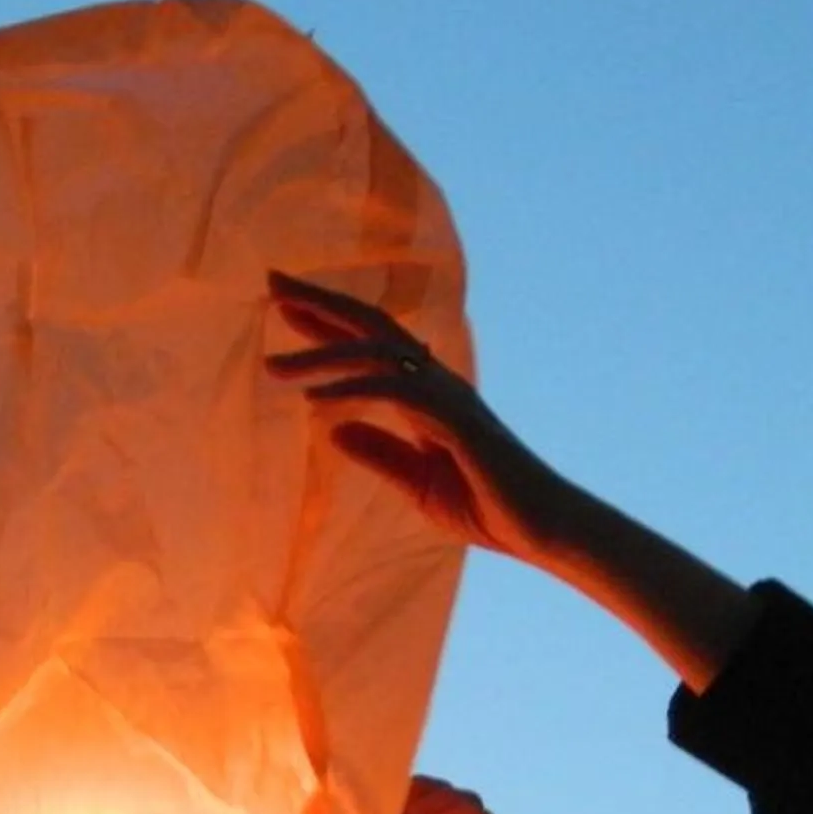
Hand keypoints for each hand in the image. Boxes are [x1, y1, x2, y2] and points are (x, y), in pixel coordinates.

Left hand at [266, 271, 581, 565]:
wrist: (540, 530)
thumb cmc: (489, 508)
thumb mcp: (418, 483)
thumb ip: (380, 454)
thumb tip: (332, 431)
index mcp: (426, 395)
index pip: (370, 345)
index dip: (327, 323)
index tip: (283, 306)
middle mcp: (436, 384)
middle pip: (372, 326)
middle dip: (321, 303)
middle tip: (271, 284)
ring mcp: (447, 397)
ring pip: (377, 354)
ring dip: (322, 354)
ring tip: (274, 367)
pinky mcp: (454, 419)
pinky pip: (394, 392)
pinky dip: (352, 390)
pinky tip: (314, 399)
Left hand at [368, 776, 496, 813]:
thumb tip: (346, 789)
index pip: (411, 793)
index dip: (400, 784)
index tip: (379, 783)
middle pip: (438, 791)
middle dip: (421, 786)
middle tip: (400, 792)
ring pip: (462, 799)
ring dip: (441, 795)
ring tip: (417, 804)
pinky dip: (465, 811)